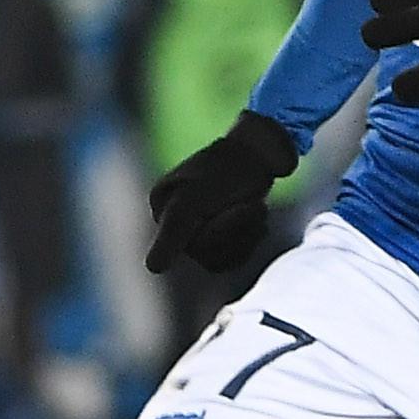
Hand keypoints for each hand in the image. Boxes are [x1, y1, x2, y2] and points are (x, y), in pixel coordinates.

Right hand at [145, 112, 302, 273]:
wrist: (265, 150)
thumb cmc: (230, 167)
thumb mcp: (197, 196)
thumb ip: (174, 230)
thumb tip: (153, 268)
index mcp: (161, 205)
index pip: (180, 244)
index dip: (212, 231)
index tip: (224, 203)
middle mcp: (175, 219)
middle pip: (204, 253)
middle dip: (233, 228)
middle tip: (250, 203)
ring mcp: (199, 227)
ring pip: (221, 258)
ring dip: (246, 235)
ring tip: (255, 207)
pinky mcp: (222, 233)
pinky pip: (234, 258)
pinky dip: (251, 240)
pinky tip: (258, 218)